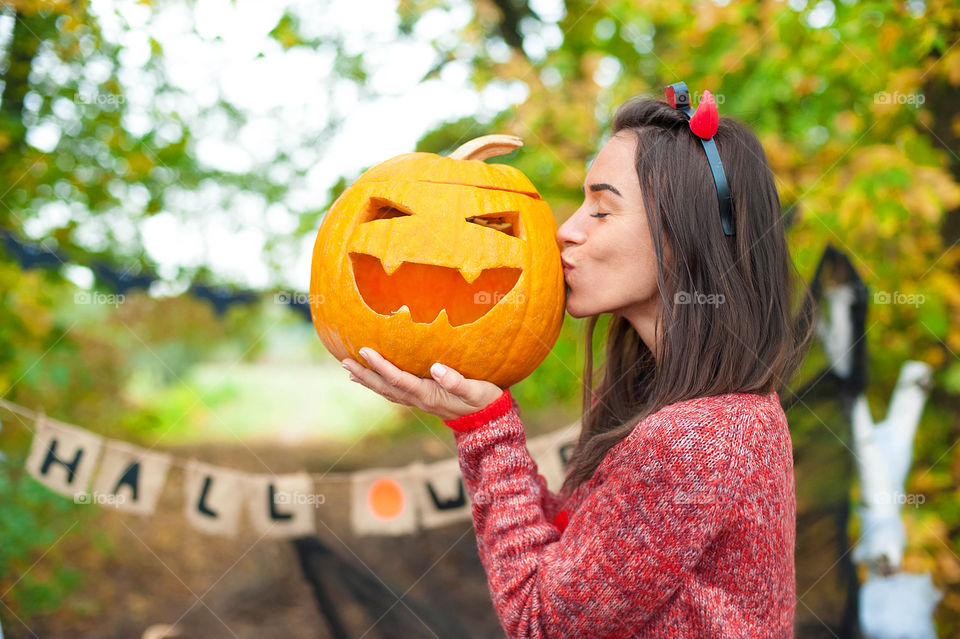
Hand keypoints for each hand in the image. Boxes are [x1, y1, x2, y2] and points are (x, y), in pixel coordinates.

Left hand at [341, 347, 504, 421]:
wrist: (489, 421)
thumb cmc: (485, 401)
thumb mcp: (476, 391)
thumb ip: (457, 381)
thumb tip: (437, 368)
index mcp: (428, 394)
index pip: (398, 378)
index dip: (380, 365)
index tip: (364, 350)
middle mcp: (419, 399)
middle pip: (385, 386)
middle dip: (365, 373)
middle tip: (344, 360)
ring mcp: (419, 401)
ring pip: (387, 390)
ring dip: (368, 380)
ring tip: (349, 369)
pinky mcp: (423, 399)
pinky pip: (395, 392)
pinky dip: (379, 384)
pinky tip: (372, 379)